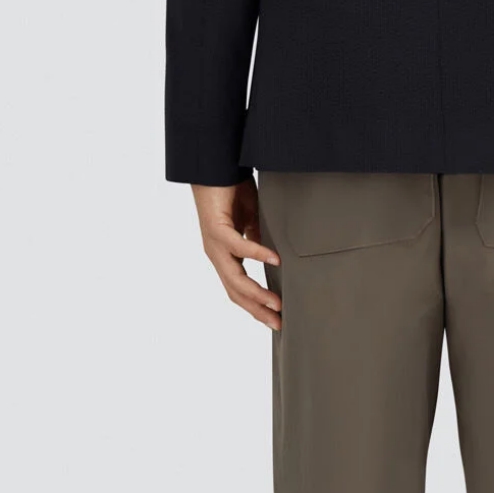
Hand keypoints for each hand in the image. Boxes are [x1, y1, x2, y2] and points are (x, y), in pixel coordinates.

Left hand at [191, 179, 281, 329]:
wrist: (214, 169)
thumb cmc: (232, 192)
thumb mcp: (251, 221)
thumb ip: (257, 239)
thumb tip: (273, 257)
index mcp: (226, 256)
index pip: (240, 289)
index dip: (256, 306)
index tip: (275, 320)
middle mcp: (218, 255)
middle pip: (236, 292)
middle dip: (258, 310)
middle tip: (279, 324)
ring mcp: (215, 245)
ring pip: (235, 278)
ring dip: (256, 294)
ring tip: (276, 304)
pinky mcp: (216, 230)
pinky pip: (239, 248)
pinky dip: (258, 255)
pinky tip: (274, 259)